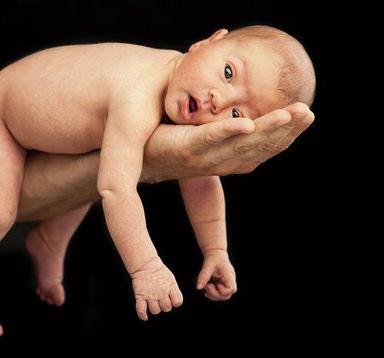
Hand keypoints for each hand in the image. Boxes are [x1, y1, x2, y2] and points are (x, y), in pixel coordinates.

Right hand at [130, 257, 183, 320]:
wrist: (145, 265)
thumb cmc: (158, 271)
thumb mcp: (171, 279)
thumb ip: (173, 291)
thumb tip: (175, 302)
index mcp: (170, 287)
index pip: (177, 302)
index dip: (175, 302)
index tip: (171, 299)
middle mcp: (161, 292)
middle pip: (166, 308)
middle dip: (164, 306)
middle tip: (161, 300)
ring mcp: (150, 295)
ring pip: (155, 311)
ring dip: (155, 309)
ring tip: (153, 303)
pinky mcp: (140, 296)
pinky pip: (141, 309)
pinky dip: (142, 315)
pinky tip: (144, 316)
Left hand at [143, 102, 313, 181]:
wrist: (136, 154)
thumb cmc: (173, 140)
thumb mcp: (208, 134)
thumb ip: (230, 127)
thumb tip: (252, 111)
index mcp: (230, 157)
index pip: (266, 146)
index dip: (288, 133)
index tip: (307, 115)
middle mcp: (221, 161)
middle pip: (259, 146)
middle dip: (286, 130)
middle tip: (308, 113)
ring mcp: (203, 157)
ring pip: (240, 143)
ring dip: (266, 129)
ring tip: (289, 114)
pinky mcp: (183, 149)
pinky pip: (207, 139)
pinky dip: (226, 132)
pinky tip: (244, 123)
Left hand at [197, 249, 236, 300]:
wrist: (215, 253)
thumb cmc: (214, 257)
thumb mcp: (208, 264)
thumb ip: (204, 275)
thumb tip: (198, 287)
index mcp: (229, 274)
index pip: (231, 289)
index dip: (223, 291)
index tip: (216, 284)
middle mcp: (229, 280)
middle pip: (227, 295)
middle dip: (215, 294)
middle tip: (207, 286)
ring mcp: (226, 283)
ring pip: (223, 296)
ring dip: (213, 294)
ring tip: (205, 286)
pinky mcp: (222, 284)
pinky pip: (219, 294)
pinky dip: (212, 294)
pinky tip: (206, 291)